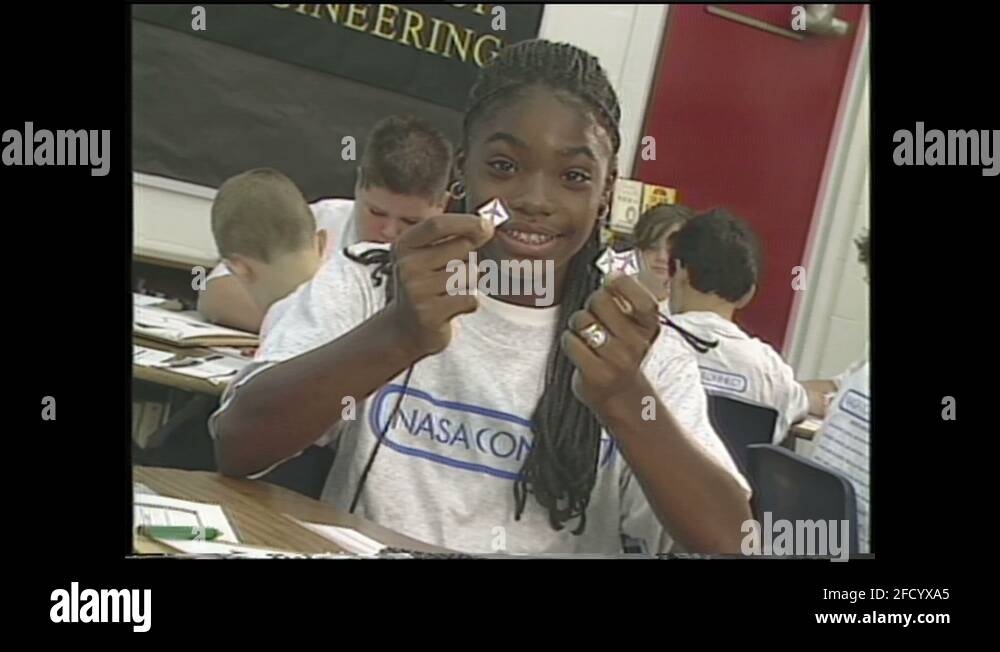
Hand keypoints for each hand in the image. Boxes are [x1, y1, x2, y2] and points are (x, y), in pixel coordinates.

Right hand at [386, 213, 494, 355]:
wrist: (405, 329)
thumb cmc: (426, 285)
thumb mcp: (427, 255)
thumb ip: (453, 237)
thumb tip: (487, 225)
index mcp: (404, 245)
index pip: (437, 225)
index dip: (467, 222)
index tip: (487, 225)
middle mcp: (407, 266)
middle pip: (461, 248)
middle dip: (469, 258)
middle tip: (451, 274)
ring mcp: (417, 291)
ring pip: (470, 274)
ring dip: (468, 284)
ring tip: (447, 293)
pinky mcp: (430, 315)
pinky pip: (470, 299)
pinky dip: (468, 303)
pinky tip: (450, 307)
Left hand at [561, 274, 660, 411]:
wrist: (620, 394)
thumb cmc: (621, 351)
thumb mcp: (633, 326)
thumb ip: (624, 300)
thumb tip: (610, 274)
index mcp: (649, 327)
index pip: (641, 297)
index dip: (622, 283)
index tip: (610, 279)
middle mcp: (637, 343)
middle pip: (600, 301)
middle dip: (591, 303)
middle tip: (594, 314)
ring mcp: (617, 360)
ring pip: (582, 320)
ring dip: (577, 324)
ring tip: (586, 335)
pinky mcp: (596, 374)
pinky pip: (570, 341)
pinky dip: (569, 341)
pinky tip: (580, 349)